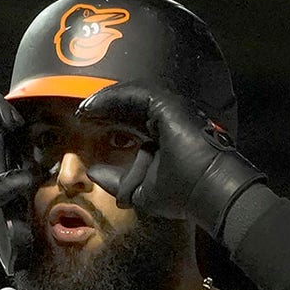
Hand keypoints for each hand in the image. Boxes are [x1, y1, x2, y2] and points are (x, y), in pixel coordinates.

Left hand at [75, 82, 264, 236]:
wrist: (208, 193)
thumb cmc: (183, 194)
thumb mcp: (140, 190)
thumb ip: (115, 181)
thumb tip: (92, 172)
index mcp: (165, 134)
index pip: (131, 120)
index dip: (108, 120)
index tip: (86, 125)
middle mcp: (169, 118)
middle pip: (129, 106)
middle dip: (103, 108)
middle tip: (81, 113)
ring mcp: (171, 109)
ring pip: (131, 97)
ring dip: (104, 101)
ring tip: (83, 109)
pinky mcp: (168, 106)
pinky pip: (134, 94)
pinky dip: (111, 98)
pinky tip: (93, 106)